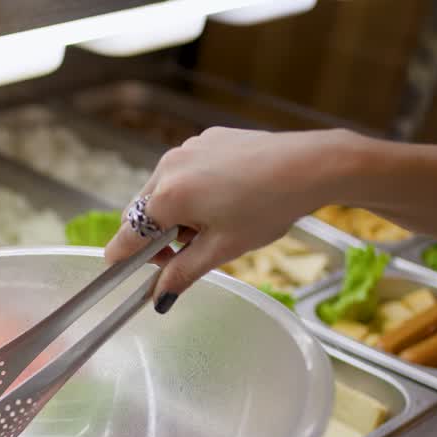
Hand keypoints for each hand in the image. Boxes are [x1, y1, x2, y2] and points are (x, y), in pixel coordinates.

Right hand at [105, 127, 362, 311]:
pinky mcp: (205, 139)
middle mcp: (168, 168)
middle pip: (140, 212)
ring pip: (161, 191)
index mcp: (168, 197)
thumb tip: (159, 297)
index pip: (126, 235)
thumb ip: (182, 272)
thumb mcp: (223, 248)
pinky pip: (183, 171)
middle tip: (188, 251)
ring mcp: (186, 149)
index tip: (130, 272)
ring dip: (174, 213)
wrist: (311, 165)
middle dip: (156, 236)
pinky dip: (191, 189)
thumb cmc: (270, 206)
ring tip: (213, 223)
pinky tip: (224, 198)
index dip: (125, 259)